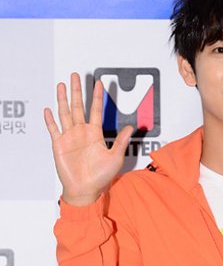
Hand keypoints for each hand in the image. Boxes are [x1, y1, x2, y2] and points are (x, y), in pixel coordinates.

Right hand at [44, 72, 133, 205]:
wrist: (85, 190)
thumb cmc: (101, 177)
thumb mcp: (115, 157)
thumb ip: (121, 141)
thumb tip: (132, 126)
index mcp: (95, 134)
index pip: (96, 110)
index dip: (97, 96)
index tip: (98, 82)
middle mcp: (81, 132)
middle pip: (78, 106)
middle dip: (77, 91)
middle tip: (76, 75)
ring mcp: (69, 137)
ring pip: (65, 113)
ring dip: (63, 99)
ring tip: (62, 85)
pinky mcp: (59, 145)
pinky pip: (53, 130)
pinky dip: (50, 120)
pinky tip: (48, 109)